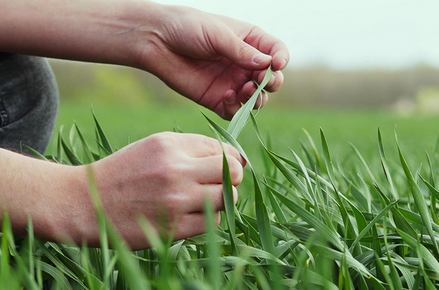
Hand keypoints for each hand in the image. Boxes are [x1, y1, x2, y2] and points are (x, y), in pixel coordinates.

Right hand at [73, 132, 244, 248]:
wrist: (83, 204)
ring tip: (197, 202)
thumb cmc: (123, 176)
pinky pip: (212, 222)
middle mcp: (175, 169)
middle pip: (233, 172)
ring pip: (227, 199)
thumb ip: (191, 151)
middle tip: (213, 187)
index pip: (222, 148)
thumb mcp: (152, 149)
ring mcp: (176, 199)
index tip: (215, 170)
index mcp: (169, 144)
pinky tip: (185, 216)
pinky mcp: (173, 227)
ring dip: (220, 202)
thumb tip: (241, 161)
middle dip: (230, 180)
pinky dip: (206, 220)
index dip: (225, 160)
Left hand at [138, 5, 288, 119]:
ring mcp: (232, 82)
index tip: (277, 64)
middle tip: (259, 82)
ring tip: (242, 90)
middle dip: (271, 82)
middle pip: (271, 79)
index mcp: (250, 41)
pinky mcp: (216, 99)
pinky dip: (236, 110)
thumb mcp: (217, 35)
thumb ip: (241, 51)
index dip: (281, 59)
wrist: (157, 41)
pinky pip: (234, 111)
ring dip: (255, 98)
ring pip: (256, 99)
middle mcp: (244, 63)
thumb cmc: (188, 28)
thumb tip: (267, 65)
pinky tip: (225, 97)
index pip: (276, 52)